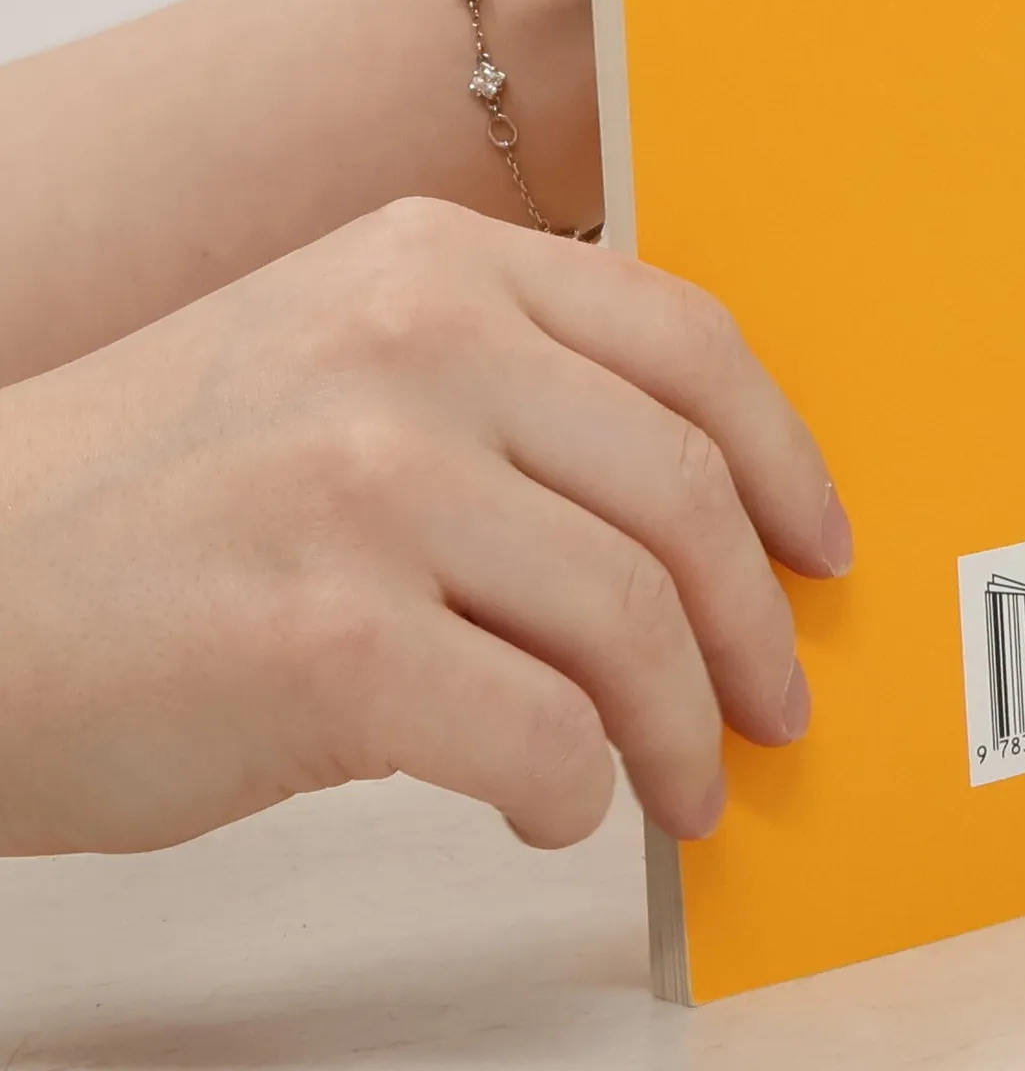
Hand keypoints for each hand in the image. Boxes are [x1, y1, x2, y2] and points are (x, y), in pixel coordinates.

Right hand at [0, 199, 851, 855]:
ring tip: (685, 785)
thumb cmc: (158, 496)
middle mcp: (413, 344)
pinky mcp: (328, 639)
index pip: (690, 342)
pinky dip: (576, 791)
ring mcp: (370, 482)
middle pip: (682, 492)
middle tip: (775, 703)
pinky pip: (544, 735)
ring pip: (634, 620)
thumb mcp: (336, 357)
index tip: (819, 546)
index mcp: (434, 263)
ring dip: (684, 728)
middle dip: (755, 626)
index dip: (785, 460)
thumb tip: (701, 523)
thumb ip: (512, 391)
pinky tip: (554, 807)